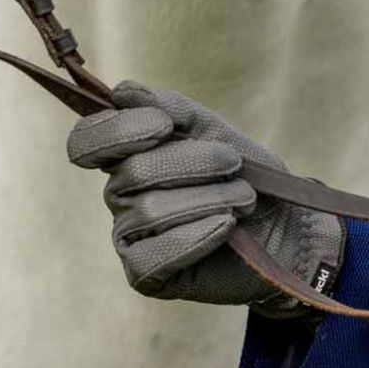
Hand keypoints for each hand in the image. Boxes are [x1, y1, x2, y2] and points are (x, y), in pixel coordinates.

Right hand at [66, 81, 343, 319]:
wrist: (281, 225)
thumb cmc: (242, 175)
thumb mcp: (213, 131)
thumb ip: (171, 110)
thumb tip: (123, 93)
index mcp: (126, 153)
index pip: (87, 141)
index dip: (118, 131)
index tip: (165, 126)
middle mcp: (119, 194)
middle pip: (130, 173)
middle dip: (191, 163)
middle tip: (233, 162)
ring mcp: (128, 236)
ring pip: (149, 211)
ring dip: (208, 199)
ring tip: (244, 199)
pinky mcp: (143, 274)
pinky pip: (156, 255)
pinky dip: (197, 237)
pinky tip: (226, 227)